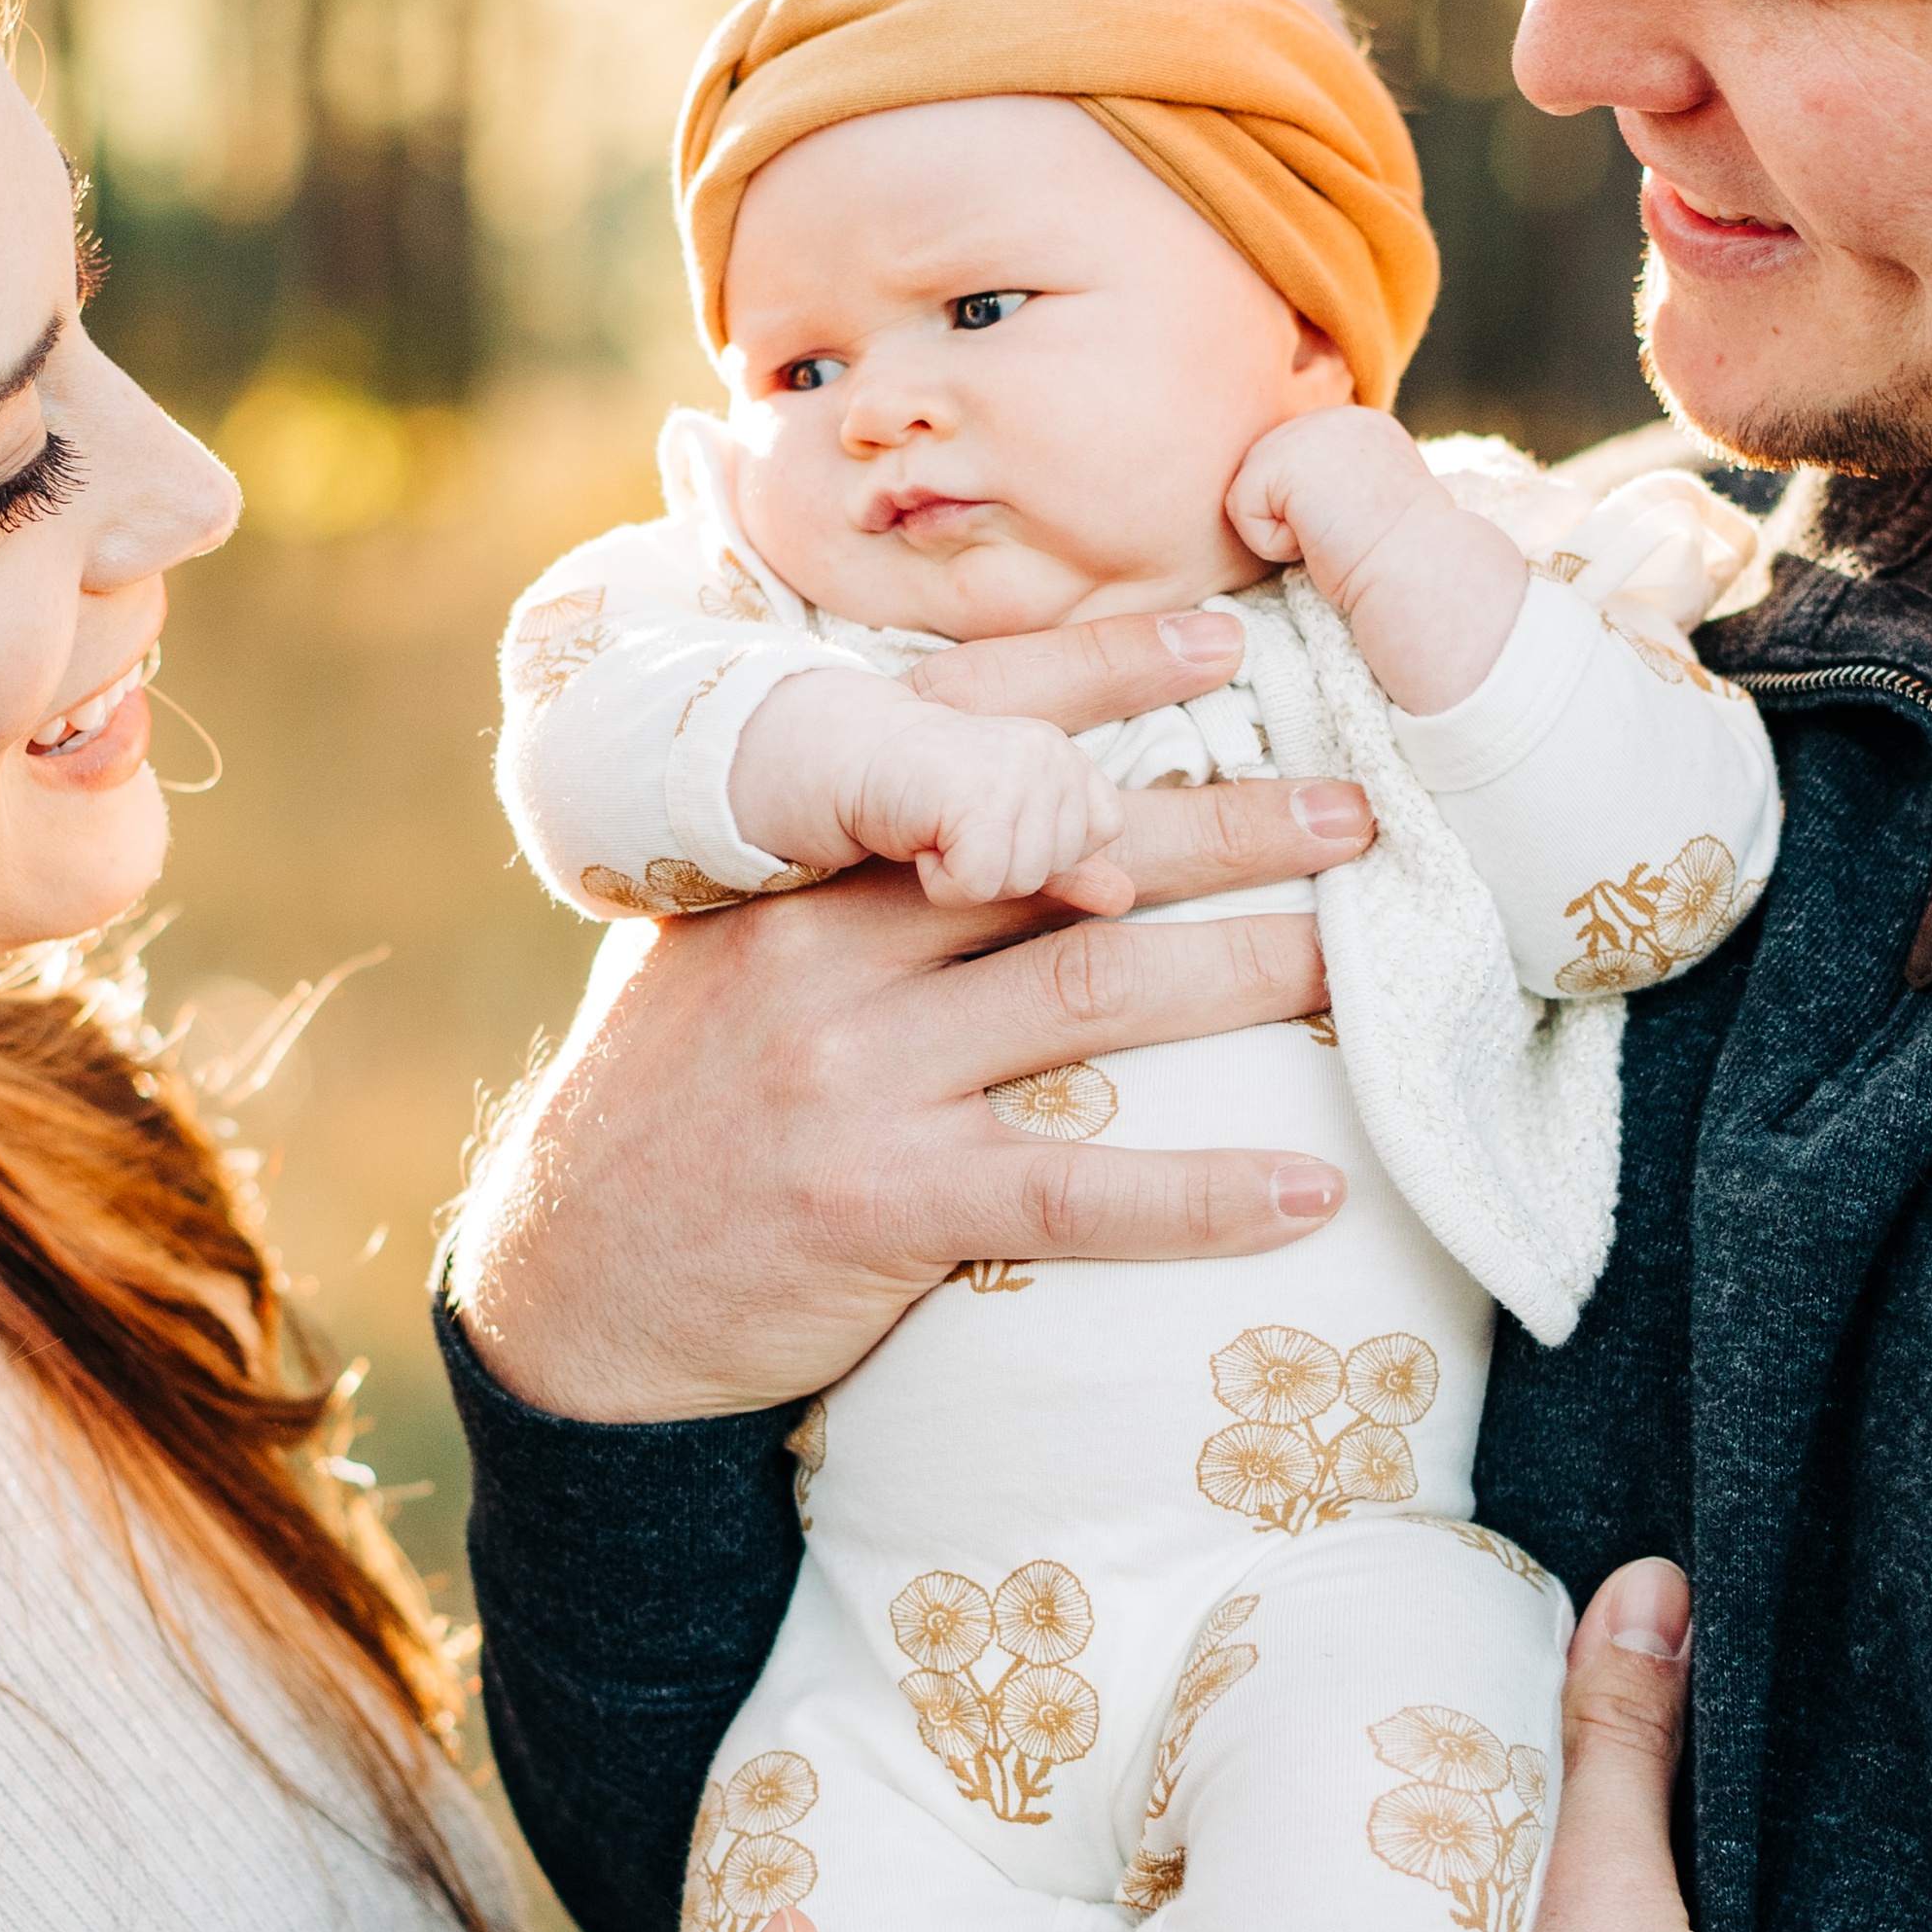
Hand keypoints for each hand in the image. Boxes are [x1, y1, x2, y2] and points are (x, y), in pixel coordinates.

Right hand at [449, 606, 1376, 1423]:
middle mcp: (828, 947)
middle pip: (1065, 852)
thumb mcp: (715, 950)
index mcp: (796, 865)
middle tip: (1361, 808)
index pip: (964, 730)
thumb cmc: (666, 1110)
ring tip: (1365, 956)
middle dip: (1229, 824)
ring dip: (1249, 971)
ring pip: (1092, 993)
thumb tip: (975, 805)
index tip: (1229, 637)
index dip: (1102, 674)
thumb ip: (830, 876)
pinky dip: (1201, 1193)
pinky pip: (1075, 1192)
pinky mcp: (884, 1205)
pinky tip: (1309, 1192)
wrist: (566, 1294)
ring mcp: (858, 1076)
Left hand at [1227, 407, 1527, 717]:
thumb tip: (1294, 501)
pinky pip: (1241, 507)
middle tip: (1345, 539)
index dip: (1312, 517)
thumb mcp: (1370, 510)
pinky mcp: (1287, 456)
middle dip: (1294, 522)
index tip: (1358, 534)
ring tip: (1333, 538)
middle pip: (1262, 475)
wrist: (1424, 577)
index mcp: (1360, 428)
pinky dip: (1272, 542)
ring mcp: (1313, 428)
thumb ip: (1335, 487)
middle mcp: (1336, 417)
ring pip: (1248, 492)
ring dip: (1283, 534)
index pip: (1291, 469)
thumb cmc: (1400, 567)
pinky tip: (1320, 540)